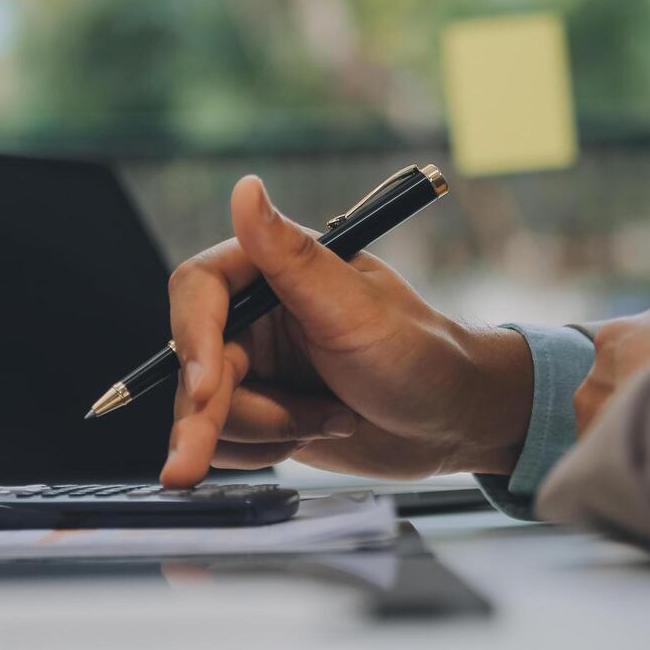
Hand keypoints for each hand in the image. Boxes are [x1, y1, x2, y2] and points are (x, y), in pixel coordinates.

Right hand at [158, 175, 534, 487]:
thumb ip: (292, 257)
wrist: (456, 421)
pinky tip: (318, 434)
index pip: (198, 292)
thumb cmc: (420, 352)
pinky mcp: (261, 416)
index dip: (193, 340)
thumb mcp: (355, 307)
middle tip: (198, 460)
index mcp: (269, 272)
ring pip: (207, 412)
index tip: (207, 387)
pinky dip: (265, 452)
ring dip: (264, 432)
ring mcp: (256, 370)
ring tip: (328, 421)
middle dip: (210, 414)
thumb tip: (244, 188)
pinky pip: (228, 445)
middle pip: (194, 365)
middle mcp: (253, 317)